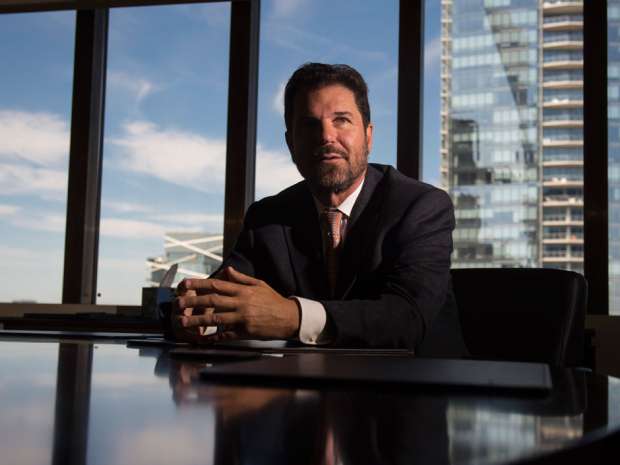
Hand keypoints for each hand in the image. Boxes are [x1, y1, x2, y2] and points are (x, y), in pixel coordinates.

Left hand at [173, 266, 300, 342]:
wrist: (289, 317)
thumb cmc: (273, 300)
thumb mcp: (259, 284)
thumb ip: (241, 278)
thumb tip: (227, 270)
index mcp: (243, 290)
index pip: (217, 285)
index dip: (199, 284)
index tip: (185, 284)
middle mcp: (241, 303)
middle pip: (212, 301)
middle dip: (193, 301)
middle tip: (178, 303)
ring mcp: (243, 318)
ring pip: (216, 319)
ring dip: (197, 320)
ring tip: (183, 321)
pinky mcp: (245, 332)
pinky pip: (226, 335)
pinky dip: (213, 337)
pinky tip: (202, 339)